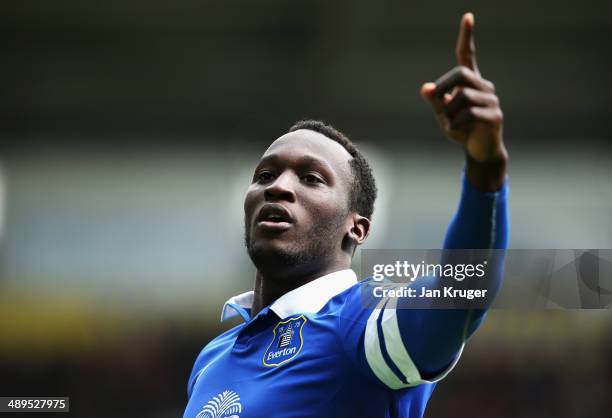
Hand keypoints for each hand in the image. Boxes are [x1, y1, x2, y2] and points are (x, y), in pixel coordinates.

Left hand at [421, 13, 506, 190]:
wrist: (479, 151)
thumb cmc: (461, 129)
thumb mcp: (443, 114)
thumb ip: (435, 101)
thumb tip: (425, 88)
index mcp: (470, 82)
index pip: (467, 55)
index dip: (466, 37)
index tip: (468, 16)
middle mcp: (483, 86)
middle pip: (461, 74)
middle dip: (443, 88)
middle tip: (437, 102)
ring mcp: (492, 100)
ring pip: (462, 97)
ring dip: (449, 113)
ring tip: (451, 124)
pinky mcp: (495, 116)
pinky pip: (469, 114)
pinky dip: (455, 125)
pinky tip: (455, 131)